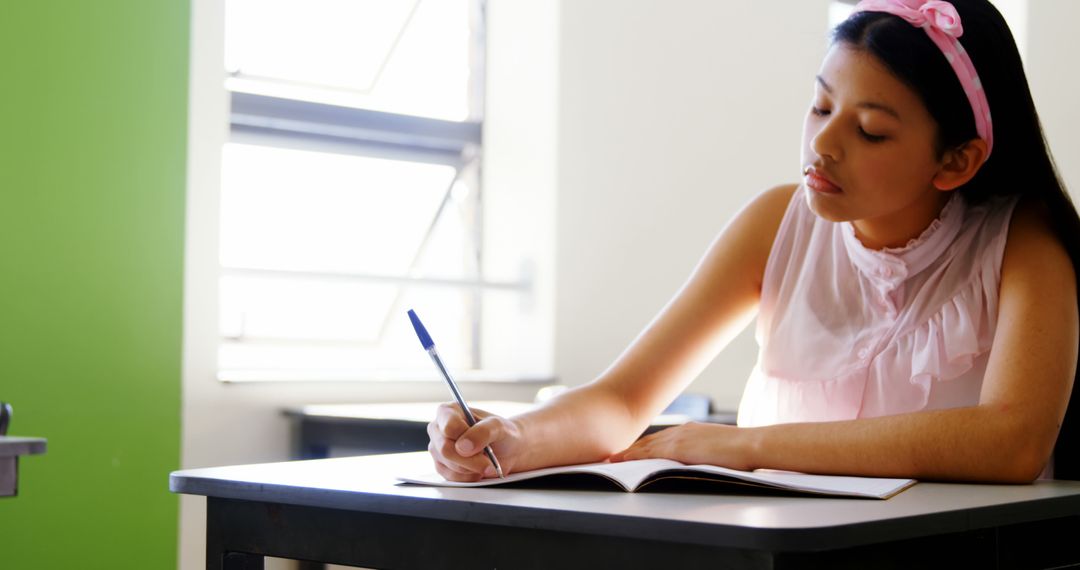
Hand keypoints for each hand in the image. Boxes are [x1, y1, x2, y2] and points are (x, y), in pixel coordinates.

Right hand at [427, 402, 526, 481]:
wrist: (508, 451)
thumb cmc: (502, 434)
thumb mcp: (498, 427)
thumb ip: (482, 432)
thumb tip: (462, 447)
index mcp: (449, 411)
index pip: (448, 427)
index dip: (465, 438)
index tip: (482, 445)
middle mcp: (439, 429)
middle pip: (446, 449)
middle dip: (471, 459)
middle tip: (489, 462)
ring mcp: (438, 449)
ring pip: (450, 465)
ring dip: (473, 468)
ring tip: (486, 462)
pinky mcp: (442, 467)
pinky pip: (452, 477)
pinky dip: (469, 477)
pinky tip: (478, 470)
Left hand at [608, 422, 753, 469]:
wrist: (752, 445)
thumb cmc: (743, 451)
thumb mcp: (719, 449)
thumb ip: (705, 454)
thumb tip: (700, 464)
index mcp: (691, 431)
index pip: (661, 440)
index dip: (644, 446)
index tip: (630, 451)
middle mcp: (681, 431)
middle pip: (649, 441)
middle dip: (630, 449)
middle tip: (612, 456)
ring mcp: (678, 438)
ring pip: (645, 447)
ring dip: (627, 453)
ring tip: (610, 460)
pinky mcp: (678, 449)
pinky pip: (649, 454)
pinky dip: (633, 457)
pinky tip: (622, 462)